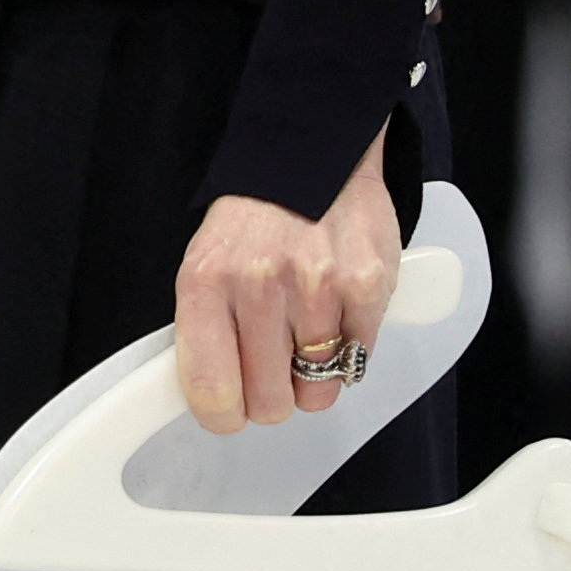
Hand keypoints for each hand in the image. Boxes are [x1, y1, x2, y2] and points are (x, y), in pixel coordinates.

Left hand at [174, 127, 401, 432]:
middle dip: (274, 393)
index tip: (231, 411)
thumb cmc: (253, 221)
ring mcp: (315, 286)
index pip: (210, 389)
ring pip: (318, 391)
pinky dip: (351, 346)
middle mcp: (257, 285)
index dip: (223, 415)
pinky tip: (338, 309)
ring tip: (307, 326)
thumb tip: (208, 401)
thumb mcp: (206, 263)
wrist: (310, 155)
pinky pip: (359, 361)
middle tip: (276, 361)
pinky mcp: (365, 285)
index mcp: (205, 282)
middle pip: (270, 403)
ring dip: (315, 371)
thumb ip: (205, 330)